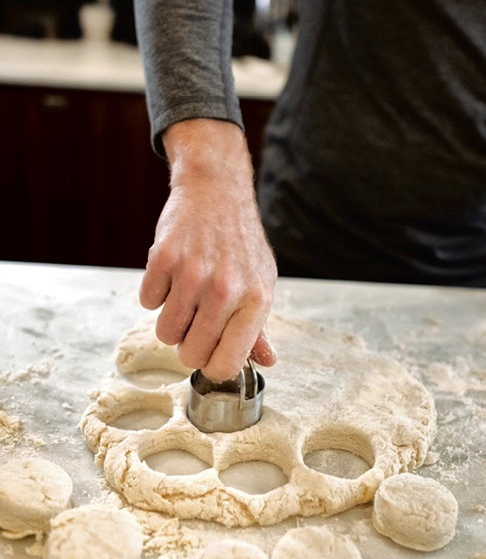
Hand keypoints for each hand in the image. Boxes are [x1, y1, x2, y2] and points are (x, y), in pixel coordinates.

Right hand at [139, 119, 277, 381]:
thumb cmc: (241, 243)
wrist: (217, 191)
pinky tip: (172, 273)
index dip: (214, 367)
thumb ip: (259, 327)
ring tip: (186, 295)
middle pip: (191, 355)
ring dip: (171, 319)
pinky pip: (147, 302)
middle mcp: (226, 290)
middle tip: (196, 321)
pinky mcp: (165, 258)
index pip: (227, 363)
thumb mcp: (261, 282)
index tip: (210, 355)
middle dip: (188, 346)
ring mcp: (194, 273)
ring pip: (165, 333)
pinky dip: (156, 293)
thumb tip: (266, 361)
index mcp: (256, 300)